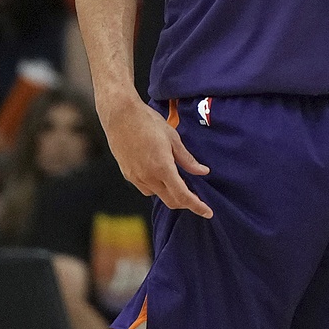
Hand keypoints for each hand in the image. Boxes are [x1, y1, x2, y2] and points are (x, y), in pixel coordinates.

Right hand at [99, 98, 212, 217]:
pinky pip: (146, 188)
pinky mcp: (128, 175)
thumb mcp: (173, 138)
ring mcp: (136, 177)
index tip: (208, 213)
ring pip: (158, 195)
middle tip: (198, 198)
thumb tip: (203, 172)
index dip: (197, 206)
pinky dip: (157, 187)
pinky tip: (161, 175)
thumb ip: (187, 159)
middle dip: (186, 203)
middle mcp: (148, 177)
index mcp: (162, 168)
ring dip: (170, 194)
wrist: (120, 116)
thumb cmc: (148, 122)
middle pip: (171, 201)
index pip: (183, 195)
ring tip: (179, 181)